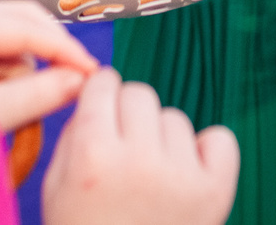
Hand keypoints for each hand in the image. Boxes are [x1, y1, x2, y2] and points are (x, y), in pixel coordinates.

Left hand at [0, 5, 96, 131]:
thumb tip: (82, 80)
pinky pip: (7, 46)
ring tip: (14, 103)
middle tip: (75, 82)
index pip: (26, 28)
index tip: (92, 74)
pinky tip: (5, 96)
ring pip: (21, 32)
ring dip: (30, 63)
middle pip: (27, 17)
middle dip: (51, 49)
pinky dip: (18, 68)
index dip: (64, 49)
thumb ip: (35, 96)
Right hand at [42, 68, 239, 224]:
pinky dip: (207, 151)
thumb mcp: (55, 192)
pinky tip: (186, 176)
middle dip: (128, 116)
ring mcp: (180, 176)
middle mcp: (139, 160)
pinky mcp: (215, 193)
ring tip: (150, 180)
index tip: (102, 113)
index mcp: (92, 158)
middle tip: (124, 150)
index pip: (103, 83)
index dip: (100, 98)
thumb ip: (72, 136)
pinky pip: (220, 139)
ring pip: (175, 118)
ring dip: (162, 140)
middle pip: (140, 94)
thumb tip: (97, 91)